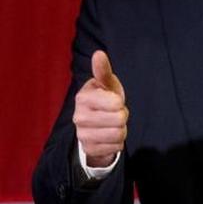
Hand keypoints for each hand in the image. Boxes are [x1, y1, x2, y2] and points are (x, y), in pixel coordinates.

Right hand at [72, 50, 127, 167]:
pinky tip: (108, 136)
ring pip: (119, 135)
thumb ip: (103, 70)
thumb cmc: (104, 99)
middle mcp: (79, 117)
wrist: (96, 125)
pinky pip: (116, 147)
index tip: (113, 101)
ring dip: (121, 130)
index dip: (120, 102)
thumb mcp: (107, 84)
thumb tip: (99, 53)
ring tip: (112, 125)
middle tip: (114, 114)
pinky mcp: (89, 149)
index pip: (116, 103)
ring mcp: (82, 135)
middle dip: (122, 117)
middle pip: (120, 119)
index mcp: (83, 98)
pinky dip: (117, 143)